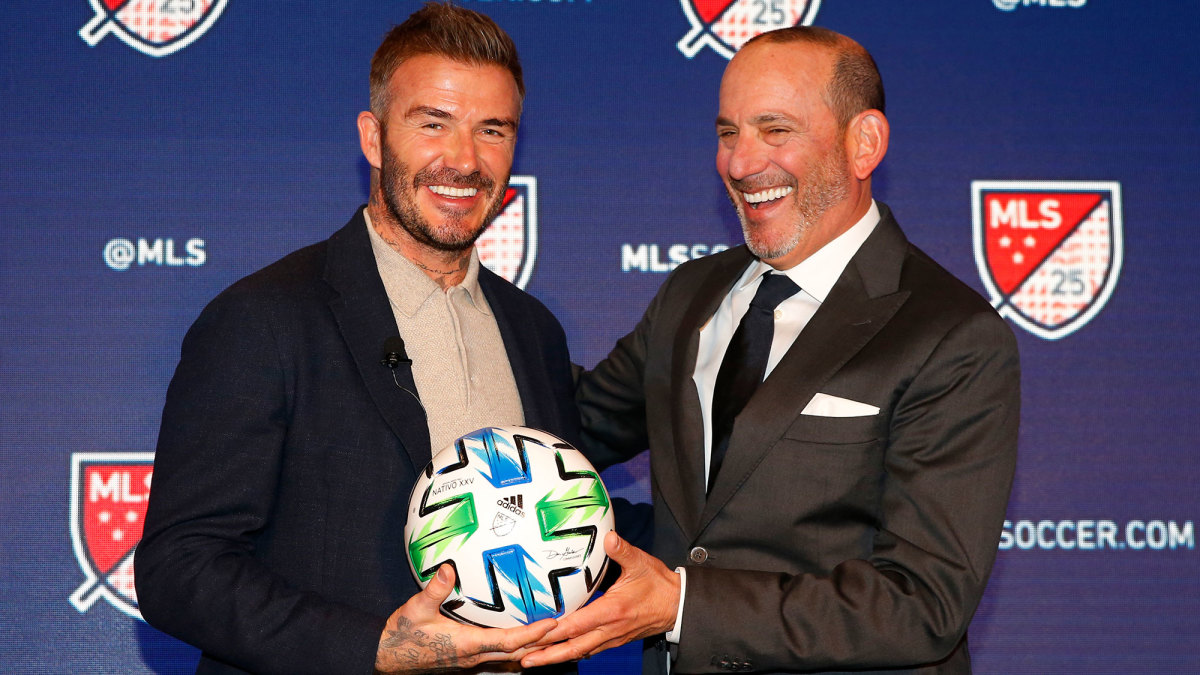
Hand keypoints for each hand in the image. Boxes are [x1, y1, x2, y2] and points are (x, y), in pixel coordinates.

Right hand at [375, 564, 556, 672]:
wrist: (385, 657)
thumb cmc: (400, 635)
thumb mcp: (415, 609)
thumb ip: (434, 589)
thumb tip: (448, 569)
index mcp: (468, 644)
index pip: (508, 642)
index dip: (532, 634)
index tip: (553, 623)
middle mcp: (475, 656)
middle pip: (518, 653)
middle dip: (542, 642)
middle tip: (566, 627)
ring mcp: (471, 660)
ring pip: (510, 657)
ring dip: (532, 647)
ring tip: (553, 633)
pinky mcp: (467, 658)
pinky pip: (498, 655)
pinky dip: (516, 648)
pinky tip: (523, 639)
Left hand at [520, 531, 679, 666]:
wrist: (677, 605)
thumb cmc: (658, 585)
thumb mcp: (641, 563)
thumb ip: (622, 551)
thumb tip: (609, 537)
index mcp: (613, 610)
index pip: (579, 623)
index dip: (556, 630)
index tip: (536, 633)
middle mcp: (610, 628)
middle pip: (574, 646)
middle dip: (548, 654)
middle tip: (524, 658)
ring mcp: (611, 638)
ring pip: (579, 652)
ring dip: (556, 658)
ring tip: (532, 660)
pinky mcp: (614, 640)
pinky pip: (588, 651)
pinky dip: (570, 654)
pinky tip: (557, 655)